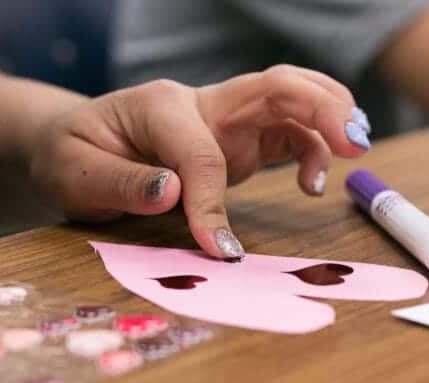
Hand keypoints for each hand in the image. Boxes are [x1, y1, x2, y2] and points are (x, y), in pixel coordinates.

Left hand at [30, 65, 371, 258]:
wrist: (72, 142)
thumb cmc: (71, 155)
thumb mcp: (74, 173)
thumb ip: (121, 183)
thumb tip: (173, 194)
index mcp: (159, 106)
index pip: (201, 152)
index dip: (212, 202)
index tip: (219, 251)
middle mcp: (201, 103)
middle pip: (274, 85)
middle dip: (320, 106)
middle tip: (355, 141)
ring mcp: (225, 118)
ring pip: (292, 99)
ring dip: (330, 116)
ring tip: (357, 149)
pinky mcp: (240, 140)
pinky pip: (288, 133)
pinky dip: (313, 151)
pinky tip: (313, 185)